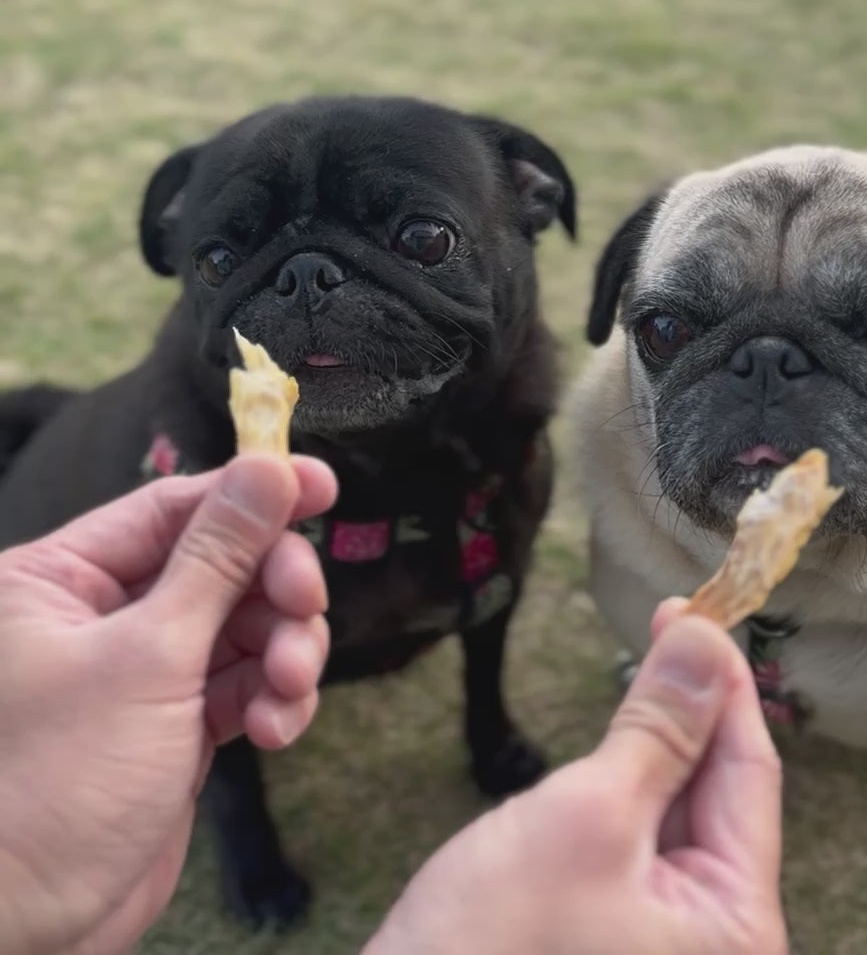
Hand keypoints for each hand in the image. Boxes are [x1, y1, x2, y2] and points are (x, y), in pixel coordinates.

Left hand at [0, 454, 336, 954]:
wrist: (31, 929)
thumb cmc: (55, 784)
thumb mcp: (150, 655)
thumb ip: (219, 557)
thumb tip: (268, 470)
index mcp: (63, 577)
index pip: (176, 506)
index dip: (254, 494)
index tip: (323, 486)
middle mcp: (103, 612)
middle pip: (224, 565)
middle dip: (275, 591)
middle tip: (303, 609)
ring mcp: (145, 667)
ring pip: (245, 626)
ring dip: (282, 652)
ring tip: (286, 689)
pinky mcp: (176, 718)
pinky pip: (244, 682)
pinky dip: (272, 699)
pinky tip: (273, 728)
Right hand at [365, 600, 786, 954]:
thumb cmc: (491, 947)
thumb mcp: (586, 817)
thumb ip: (657, 730)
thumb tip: (705, 644)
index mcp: (737, 928)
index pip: (749, 773)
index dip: (725, 684)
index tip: (698, 611)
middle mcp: (715, 941)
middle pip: (718, 793)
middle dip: (693, 708)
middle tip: (667, 624)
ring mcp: (664, 941)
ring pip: (678, 813)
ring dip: (661, 743)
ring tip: (646, 671)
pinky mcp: (616, 933)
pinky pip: (643, 843)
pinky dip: (631, 786)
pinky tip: (619, 748)